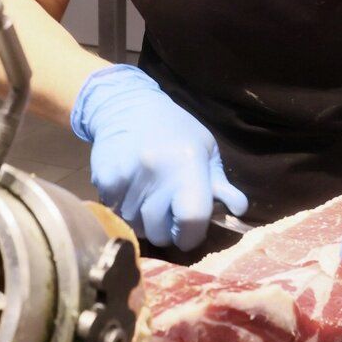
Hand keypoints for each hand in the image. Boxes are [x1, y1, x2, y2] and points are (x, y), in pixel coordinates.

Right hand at [72, 65, 248, 250]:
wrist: (125, 106)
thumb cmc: (174, 128)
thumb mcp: (204, 148)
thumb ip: (219, 182)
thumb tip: (238, 209)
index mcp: (186, 164)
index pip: (191, 219)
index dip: (192, 235)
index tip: (190, 232)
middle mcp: (155, 173)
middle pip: (160, 233)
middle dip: (167, 231)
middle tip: (168, 213)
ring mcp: (126, 179)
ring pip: (137, 228)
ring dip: (145, 222)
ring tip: (149, 198)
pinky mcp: (103, 182)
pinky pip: (116, 215)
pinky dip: (125, 211)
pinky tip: (131, 191)